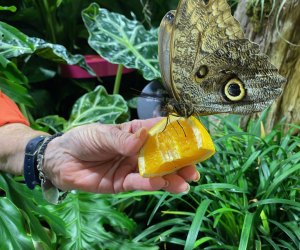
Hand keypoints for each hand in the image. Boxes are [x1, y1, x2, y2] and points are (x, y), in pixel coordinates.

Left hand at [43, 118, 199, 193]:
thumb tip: (143, 137)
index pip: (159, 132)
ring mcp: (131, 168)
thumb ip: (122, 139)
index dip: (176, 135)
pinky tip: (162, 184)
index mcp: (135, 134)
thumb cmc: (83, 139)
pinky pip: (138, 184)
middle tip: (194, 169)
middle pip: (162, 156)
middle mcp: (137, 151)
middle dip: (179, 162)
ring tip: (185, 181)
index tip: (193, 139)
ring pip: (155, 173)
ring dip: (170, 177)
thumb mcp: (102, 134)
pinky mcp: (122, 183)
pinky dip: (150, 184)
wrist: (61, 160)